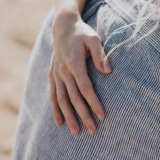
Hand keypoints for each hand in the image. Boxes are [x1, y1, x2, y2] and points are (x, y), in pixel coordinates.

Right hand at [49, 10, 110, 134]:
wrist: (63, 27)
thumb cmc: (82, 33)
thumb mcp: (94, 39)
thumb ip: (100, 54)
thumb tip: (108, 71)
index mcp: (74, 63)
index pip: (85, 88)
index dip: (94, 102)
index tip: (102, 115)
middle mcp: (63, 71)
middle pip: (74, 98)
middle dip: (84, 115)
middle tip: (93, 131)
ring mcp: (56, 75)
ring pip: (62, 100)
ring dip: (69, 117)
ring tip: (77, 132)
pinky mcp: (52, 76)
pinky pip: (53, 96)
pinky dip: (56, 110)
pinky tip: (60, 123)